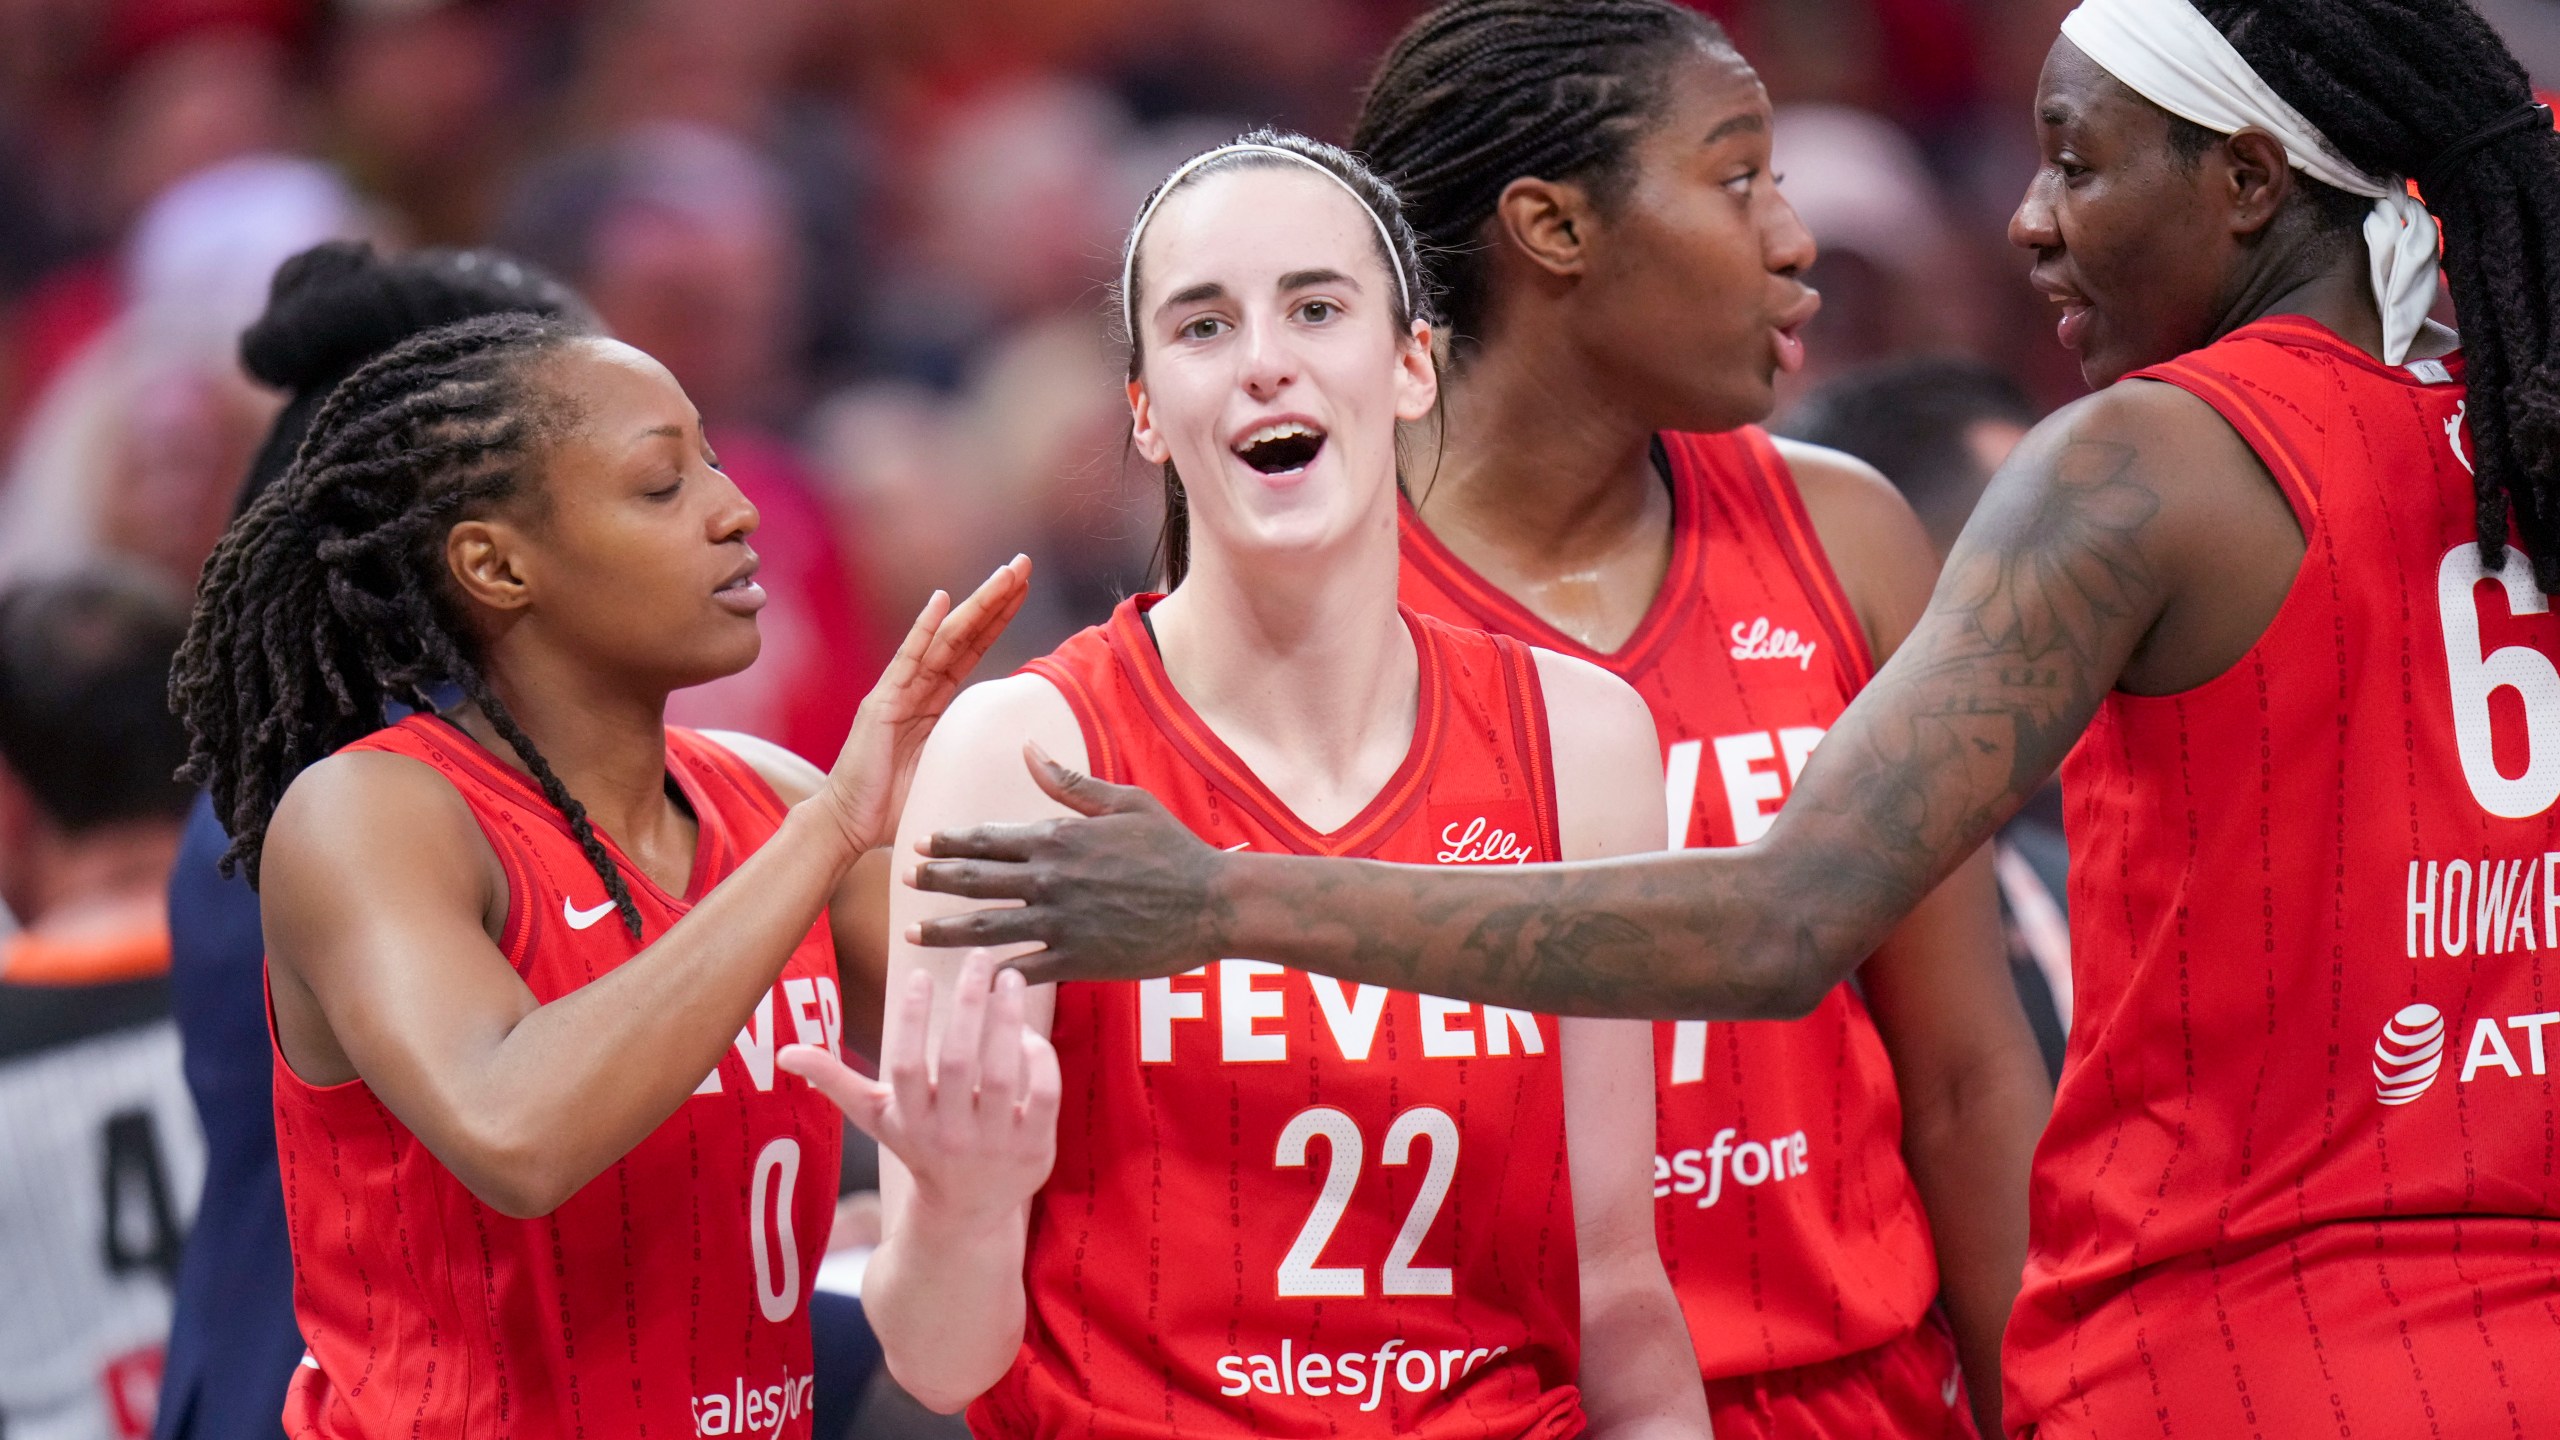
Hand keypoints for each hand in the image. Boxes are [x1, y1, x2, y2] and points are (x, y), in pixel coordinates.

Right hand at [779, 950, 1058, 1219]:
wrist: (967, 1210)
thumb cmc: (920, 1145)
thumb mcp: (878, 1117)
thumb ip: (836, 1081)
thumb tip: (783, 1053)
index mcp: (911, 1121)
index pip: (906, 1065)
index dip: (911, 1019)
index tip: (920, 974)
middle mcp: (950, 1134)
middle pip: (957, 1061)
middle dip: (968, 1003)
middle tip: (978, 957)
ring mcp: (995, 1144)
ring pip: (1003, 1074)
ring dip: (1007, 1021)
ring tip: (1010, 978)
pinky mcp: (1034, 1148)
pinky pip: (1044, 1095)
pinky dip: (1040, 1059)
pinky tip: (1030, 1031)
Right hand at [820, 556, 1032, 852]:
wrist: (848, 826)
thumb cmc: (896, 808)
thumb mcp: (950, 775)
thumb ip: (976, 759)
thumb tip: (1024, 765)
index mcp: (934, 702)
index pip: (972, 649)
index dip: (998, 618)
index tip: (1024, 588)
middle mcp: (916, 687)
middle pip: (963, 634)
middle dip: (995, 598)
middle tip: (1024, 563)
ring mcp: (897, 691)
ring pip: (943, 639)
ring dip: (976, 605)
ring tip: (1004, 575)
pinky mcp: (881, 704)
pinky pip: (907, 660)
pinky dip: (923, 629)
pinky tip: (941, 600)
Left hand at [905, 744, 1233, 982]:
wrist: (1213, 903)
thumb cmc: (1174, 848)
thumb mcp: (1125, 802)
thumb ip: (1070, 781)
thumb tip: (1027, 749)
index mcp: (1058, 837)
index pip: (988, 838)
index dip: (949, 842)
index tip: (921, 844)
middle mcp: (1050, 879)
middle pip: (975, 880)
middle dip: (933, 880)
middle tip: (902, 880)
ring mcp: (1061, 922)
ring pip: (986, 928)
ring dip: (945, 930)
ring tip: (912, 934)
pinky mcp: (1077, 959)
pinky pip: (1023, 969)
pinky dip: (992, 975)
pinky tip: (968, 980)